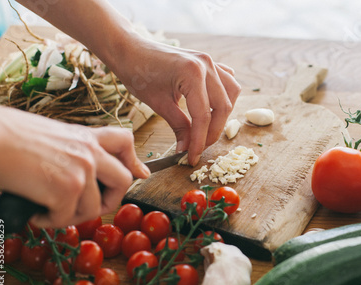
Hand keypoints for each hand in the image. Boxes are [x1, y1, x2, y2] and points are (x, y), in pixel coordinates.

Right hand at [0, 106, 149, 227]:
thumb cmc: (7, 135)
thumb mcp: (50, 135)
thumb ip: (71, 149)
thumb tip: (79, 170)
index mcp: (85, 136)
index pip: (124, 141)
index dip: (133, 160)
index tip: (139, 173)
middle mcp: (89, 152)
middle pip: (123, 181)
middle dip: (110, 201)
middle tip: (90, 208)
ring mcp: (81, 171)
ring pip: (93, 208)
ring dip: (70, 215)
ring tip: (47, 209)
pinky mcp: (66, 190)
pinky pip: (66, 218)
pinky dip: (49, 221)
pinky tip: (35, 212)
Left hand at [16, 0, 240, 165]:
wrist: (129, 49)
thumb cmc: (138, 73)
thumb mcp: (158, 104)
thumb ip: (178, 126)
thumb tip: (187, 149)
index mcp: (193, 73)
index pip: (203, 116)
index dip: (199, 141)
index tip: (192, 158)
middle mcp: (207, 65)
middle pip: (222, 107)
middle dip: (212, 132)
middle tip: (198, 148)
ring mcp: (210, 61)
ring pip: (231, 93)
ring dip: (222, 114)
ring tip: (207, 130)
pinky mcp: (209, 62)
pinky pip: (227, 80)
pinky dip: (224, 96)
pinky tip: (213, 107)